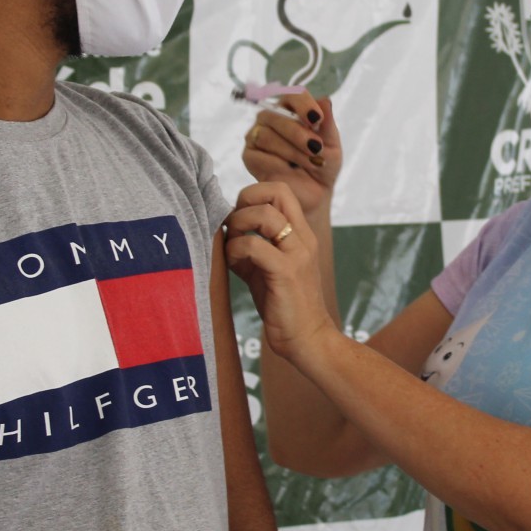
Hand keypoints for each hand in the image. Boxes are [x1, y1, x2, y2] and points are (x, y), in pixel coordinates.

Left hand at [225, 182, 337, 363]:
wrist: (308, 340)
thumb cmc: (284, 306)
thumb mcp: (266, 269)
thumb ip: (251, 247)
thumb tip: (223, 231)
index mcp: (301, 234)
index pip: (281, 190)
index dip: (253, 194)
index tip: (238, 217)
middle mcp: (303, 238)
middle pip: (276, 192)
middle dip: (245, 201)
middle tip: (233, 227)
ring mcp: (297, 254)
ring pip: (264, 215)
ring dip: (238, 225)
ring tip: (232, 248)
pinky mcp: (286, 273)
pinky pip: (254, 246)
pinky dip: (236, 250)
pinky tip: (234, 264)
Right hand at [241, 92, 341, 215]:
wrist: (313, 195)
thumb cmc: (322, 166)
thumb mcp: (332, 145)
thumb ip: (328, 123)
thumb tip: (325, 99)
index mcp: (291, 110)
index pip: (292, 95)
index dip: (303, 104)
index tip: (317, 119)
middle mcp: (271, 119)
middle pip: (276, 115)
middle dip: (298, 133)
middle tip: (317, 148)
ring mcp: (257, 135)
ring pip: (267, 134)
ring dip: (292, 150)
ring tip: (311, 162)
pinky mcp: (249, 155)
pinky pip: (259, 152)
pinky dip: (279, 162)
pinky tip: (291, 170)